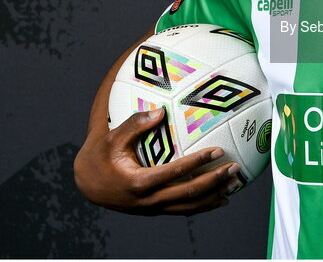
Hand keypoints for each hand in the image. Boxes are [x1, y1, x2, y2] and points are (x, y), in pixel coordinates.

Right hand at [73, 108, 240, 215]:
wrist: (87, 183)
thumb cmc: (100, 155)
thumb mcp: (111, 137)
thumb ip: (134, 123)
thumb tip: (160, 111)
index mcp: (138, 182)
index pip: (174, 173)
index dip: (197, 162)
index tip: (217, 150)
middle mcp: (147, 200)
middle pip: (187, 194)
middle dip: (214, 181)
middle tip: (234, 168)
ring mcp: (152, 208)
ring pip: (188, 207)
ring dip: (213, 196)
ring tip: (234, 185)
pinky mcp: (155, 210)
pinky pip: (183, 210)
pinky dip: (203, 205)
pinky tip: (220, 198)